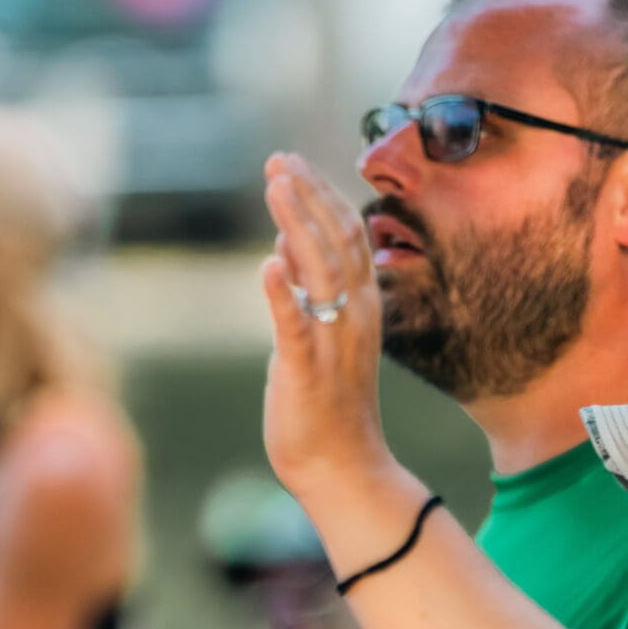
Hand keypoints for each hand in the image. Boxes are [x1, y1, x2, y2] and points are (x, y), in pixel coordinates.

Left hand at [258, 153, 388, 500]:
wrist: (342, 468)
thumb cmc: (326, 406)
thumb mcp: (317, 338)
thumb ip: (306, 293)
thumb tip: (285, 247)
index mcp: (360, 307)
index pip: (347, 235)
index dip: (320, 195)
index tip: (292, 164)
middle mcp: (354, 317)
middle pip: (338, 241)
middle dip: (307, 196)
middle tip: (279, 160)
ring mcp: (332, 343)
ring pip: (320, 270)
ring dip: (296, 224)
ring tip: (275, 187)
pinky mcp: (307, 372)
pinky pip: (297, 326)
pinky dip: (283, 293)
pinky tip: (268, 264)